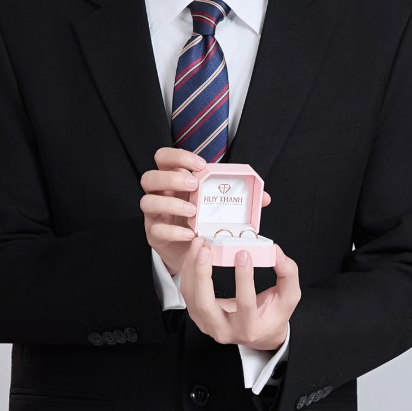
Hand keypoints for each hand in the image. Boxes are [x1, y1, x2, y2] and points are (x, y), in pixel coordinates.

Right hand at [139, 147, 275, 282]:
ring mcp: (155, 215)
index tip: (200, 165)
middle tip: (194, 186)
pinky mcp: (154, 234)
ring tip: (194, 212)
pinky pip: (156, 229)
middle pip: (149, 177)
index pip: (164, 158)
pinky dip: (174, 231)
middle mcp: (160, 195)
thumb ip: (238, 200)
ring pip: (146, 201)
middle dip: (171, 179)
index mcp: (173, 181)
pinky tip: (191, 234)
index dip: (178, 157)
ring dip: (170, 204)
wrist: (193, 254)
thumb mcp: (219, 208)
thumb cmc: (205, 223)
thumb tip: (264, 197)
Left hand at [180, 236, 300, 351]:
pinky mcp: (199, 317)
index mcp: (250, 328)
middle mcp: (225, 331)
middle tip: (206, 249)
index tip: (243, 254)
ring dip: (192, 268)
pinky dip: (189, 272)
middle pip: (206, 304)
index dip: (243, 278)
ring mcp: (208, 326)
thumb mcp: (289, 296)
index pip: (245, 303)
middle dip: (202, 274)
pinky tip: (195, 255)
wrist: (259, 333)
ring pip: (192, 297)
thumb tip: (274, 250)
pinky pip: (188, 294)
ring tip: (199, 245)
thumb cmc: (274, 314)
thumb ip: (287, 272)